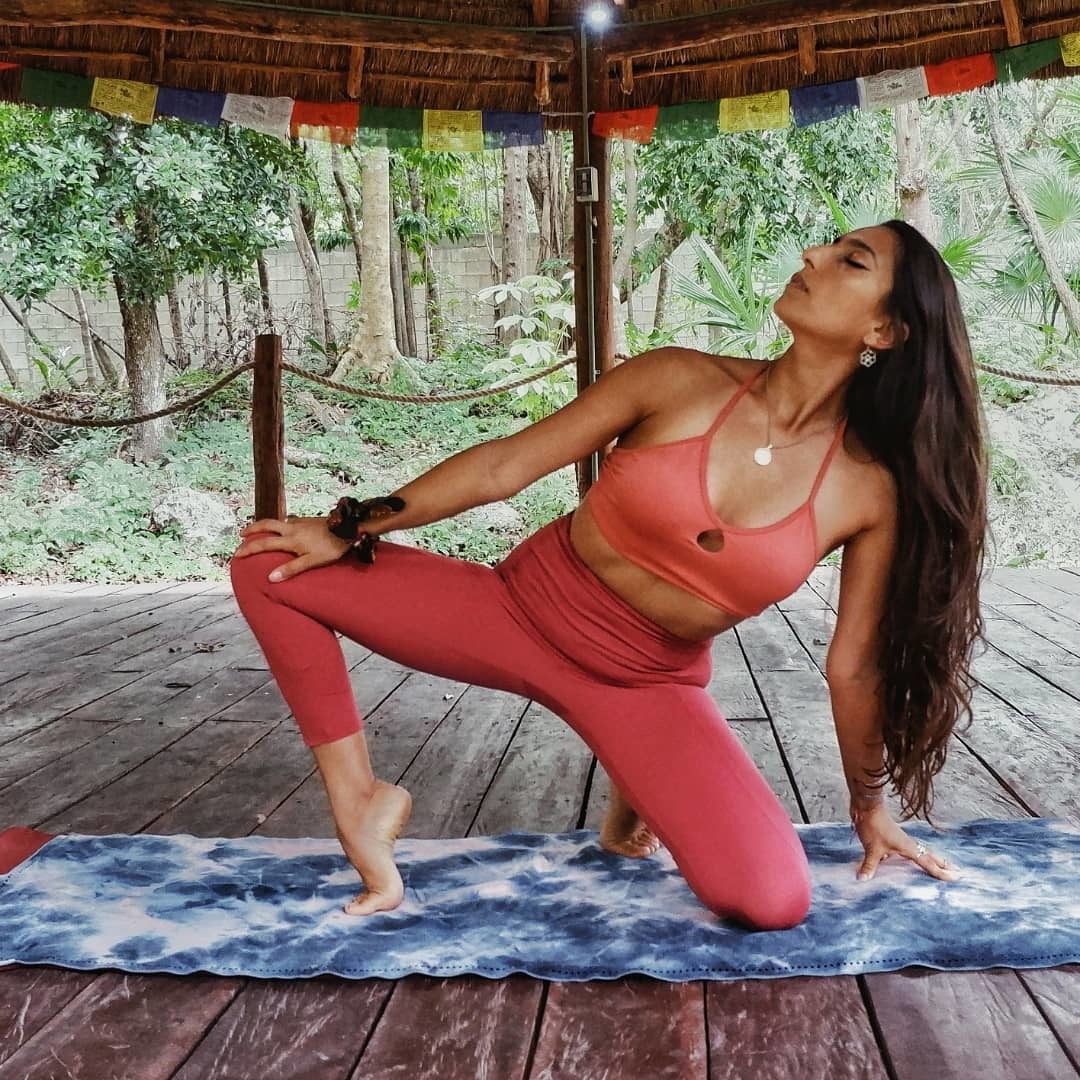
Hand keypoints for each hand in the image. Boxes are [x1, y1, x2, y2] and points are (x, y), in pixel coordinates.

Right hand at [235, 516, 351, 581]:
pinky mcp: (308, 520)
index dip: (249, 549)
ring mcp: (300, 522)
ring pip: (277, 521)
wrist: (348, 528)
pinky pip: (288, 521)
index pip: (264, 544)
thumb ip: (291, 569)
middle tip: (242, 534)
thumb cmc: (332, 547)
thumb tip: (271, 578)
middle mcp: (292, 528)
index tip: (237, 554)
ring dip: (265, 525)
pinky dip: (280, 525)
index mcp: (290, 540)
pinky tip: (285, 529)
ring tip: (260, 531)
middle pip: (266, 524)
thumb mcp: (312, 561)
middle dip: (252, 529)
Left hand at [851, 803, 958, 882]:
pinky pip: (912, 849)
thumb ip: (870, 865)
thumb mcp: (872, 848)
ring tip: (942, 865)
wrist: (866, 806)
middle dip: (943, 864)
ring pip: (922, 851)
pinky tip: (913, 857)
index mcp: (908, 847)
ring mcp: (902, 840)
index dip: (941, 872)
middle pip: (931, 855)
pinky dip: (918, 854)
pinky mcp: (895, 837)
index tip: (956, 878)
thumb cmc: (873, 826)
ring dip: (933, 858)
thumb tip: (862, 879)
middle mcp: (909, 844)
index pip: (928, 863)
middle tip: (957, 871)